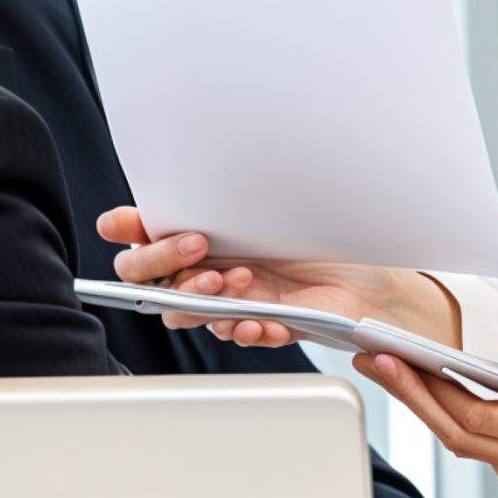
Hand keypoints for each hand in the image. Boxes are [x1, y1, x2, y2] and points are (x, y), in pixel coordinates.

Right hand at [95, 207, 457, 350]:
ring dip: (202, 297)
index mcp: (199, 233)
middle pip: (146, 279)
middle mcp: (205, 267)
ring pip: (182, 311)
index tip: (125, 222)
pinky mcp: (253, 324)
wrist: (372, 276)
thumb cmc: (321, 231)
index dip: (126, 231)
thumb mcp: (275, 206)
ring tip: (238, 280)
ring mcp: (226, 299)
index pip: (141, 238)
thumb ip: (234, 195)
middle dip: (163, 263)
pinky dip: (243, 327)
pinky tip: (261, 319)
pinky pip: (232, 333)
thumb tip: (204, 164)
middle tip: (198, 247)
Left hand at [358, 337, 497, 484]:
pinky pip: (474, 438)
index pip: (469, 417)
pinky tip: (427, 384)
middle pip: (452, 430)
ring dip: (421, 403)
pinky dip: (445, 412)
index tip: (394, 359)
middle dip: (408, 395)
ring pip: (459, 438)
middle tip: (370, 359)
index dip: (425, 389)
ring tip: (388, 366)